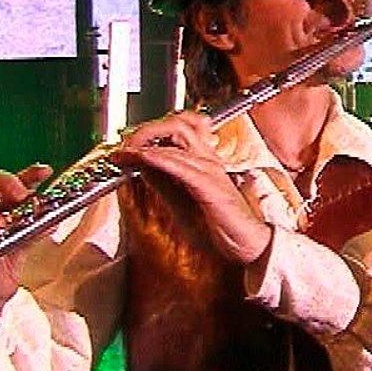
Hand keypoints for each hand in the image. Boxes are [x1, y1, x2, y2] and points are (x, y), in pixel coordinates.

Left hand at [112, 111, 271, 264]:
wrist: (247, 247)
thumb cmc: (221, 229)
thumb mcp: (180, 205)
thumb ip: (163, 184)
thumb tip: (141, 167)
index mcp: (203, 162)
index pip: (176, 131)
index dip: (147, 133)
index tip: (124, 147)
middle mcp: (207, 159)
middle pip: (175, 123)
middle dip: (144, 130)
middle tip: (124, 146)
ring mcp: (209, 168)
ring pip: (176, 134)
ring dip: (145, 138)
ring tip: (126, 150)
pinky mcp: (208, 184)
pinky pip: (179, 163)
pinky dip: (155, 157)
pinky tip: (140, 159)